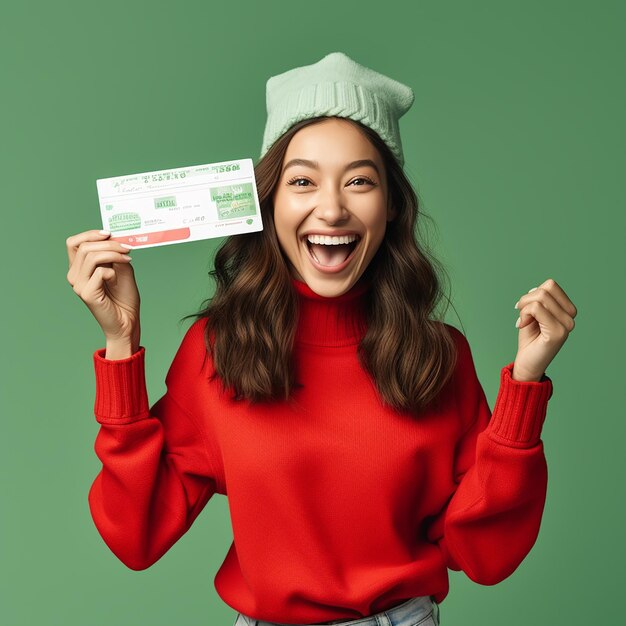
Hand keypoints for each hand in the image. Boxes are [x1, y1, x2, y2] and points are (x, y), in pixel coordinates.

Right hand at [66, 229, 140, 344]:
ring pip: (91, 256)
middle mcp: (74, 276)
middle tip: (127, 248)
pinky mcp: (87, 294)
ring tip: (128, 259)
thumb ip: (114, 253)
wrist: (128, 321)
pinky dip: (113, 271)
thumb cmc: (124, 297)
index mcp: (79, 268)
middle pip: (85, 247)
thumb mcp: (121, 268)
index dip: (90, 234)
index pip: (73, 243)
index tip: (110, 233)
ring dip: (113, 254)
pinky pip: (100, 272)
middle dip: (109, 243)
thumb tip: (114, 237)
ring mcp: (78, 285)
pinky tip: (117, 279)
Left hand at [512, 278, 576, 381]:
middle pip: (546, 289)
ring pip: (541, 297)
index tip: (525, 308)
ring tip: (522, 321)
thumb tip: (536, 289)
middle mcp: (570, 318)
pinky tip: (521, 326)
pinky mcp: (557, 332)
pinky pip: (536, 309)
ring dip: (524, 307)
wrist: (527, 363)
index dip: (533, 293)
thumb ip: (538, 300)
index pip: (551, 285)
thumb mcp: (533, 315)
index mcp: (567, 311)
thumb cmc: (529, 340)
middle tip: (520, 314)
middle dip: (526, 299)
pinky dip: (524, 314)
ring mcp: (566, 325)